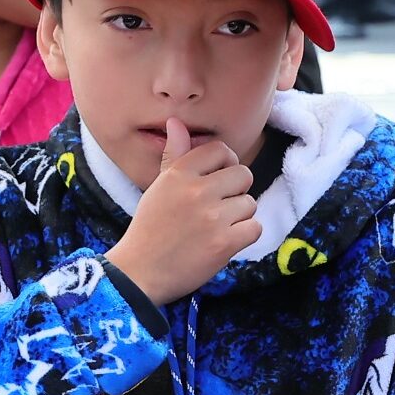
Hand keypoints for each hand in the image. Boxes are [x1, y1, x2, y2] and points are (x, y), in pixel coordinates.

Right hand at [106, 119, 259, 304]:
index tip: (217, 181)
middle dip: (236, 191)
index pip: (221, 150)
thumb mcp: (158, 188)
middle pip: (243, 175)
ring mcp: (212, 218)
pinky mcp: (224, 244)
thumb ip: (174, 156)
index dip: (225, 165)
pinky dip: (244, 236)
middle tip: (218, 208)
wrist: (139, 272)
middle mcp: (197, 191)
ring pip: (250, 204)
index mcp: (179, 174)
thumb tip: (176, 123)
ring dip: (239, 217)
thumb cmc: (149, 229)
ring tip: (216, 228)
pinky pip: (254, 228)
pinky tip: (225, 241)